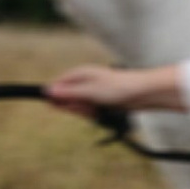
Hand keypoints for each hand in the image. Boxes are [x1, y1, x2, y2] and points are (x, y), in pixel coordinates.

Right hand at [45, 64, 173, 120]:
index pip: (58, 85)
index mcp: (79, 74)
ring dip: (85, 112)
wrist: (141, 93)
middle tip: (87, 108)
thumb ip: (68, 92)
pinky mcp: (99, 101)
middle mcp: (84, 81)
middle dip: (74, 107)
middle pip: (67, 98)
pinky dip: (93, 114)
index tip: (58, 107)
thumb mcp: (89, 92)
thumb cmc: (117, 88)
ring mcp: (91, 92)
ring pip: (78, 107)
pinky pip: (88, 111)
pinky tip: (101, 113)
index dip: (57, 98)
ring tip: (96, 109)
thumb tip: (47, 91)